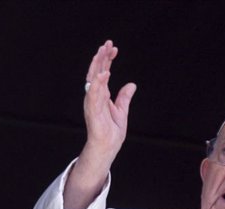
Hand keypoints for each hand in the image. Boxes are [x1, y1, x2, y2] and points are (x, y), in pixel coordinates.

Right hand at [64, 40, 136, 208]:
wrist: (108, 148)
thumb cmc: (111, 132)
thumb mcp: (122, 111)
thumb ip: (124, 97)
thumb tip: (131, 84)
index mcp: (101, 95)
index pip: (103, 72)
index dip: (107, 59)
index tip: (114, 47)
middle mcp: (95, 96)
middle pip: (96, 72)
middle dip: (101, 57)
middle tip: (107, 43)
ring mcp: (92, 103)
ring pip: (93, 80)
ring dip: (98, 65)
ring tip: (103, 52)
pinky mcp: (93, 112)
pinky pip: (94, 95)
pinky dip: (98, 84)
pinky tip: (104, 74)